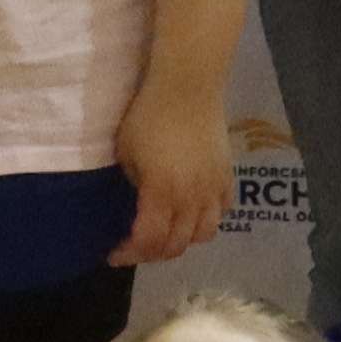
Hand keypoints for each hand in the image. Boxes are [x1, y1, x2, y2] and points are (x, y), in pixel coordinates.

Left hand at [115, 79, 228, 266]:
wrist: (188, 87)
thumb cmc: (149, 115)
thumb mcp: (126, 153)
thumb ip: (133, 183)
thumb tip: (137, 200)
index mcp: (162, 193)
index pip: (148, 241)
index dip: (129, 254)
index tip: (113, 254)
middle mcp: (191, 198)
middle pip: (176, 245)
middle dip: (153, 253)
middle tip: (137, 247)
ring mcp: (214, 189)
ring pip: (204, 234)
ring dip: (183, 241)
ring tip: (167, 233)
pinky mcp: (227, 176)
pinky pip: (223, 212)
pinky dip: (207, 220)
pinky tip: (193, 212)